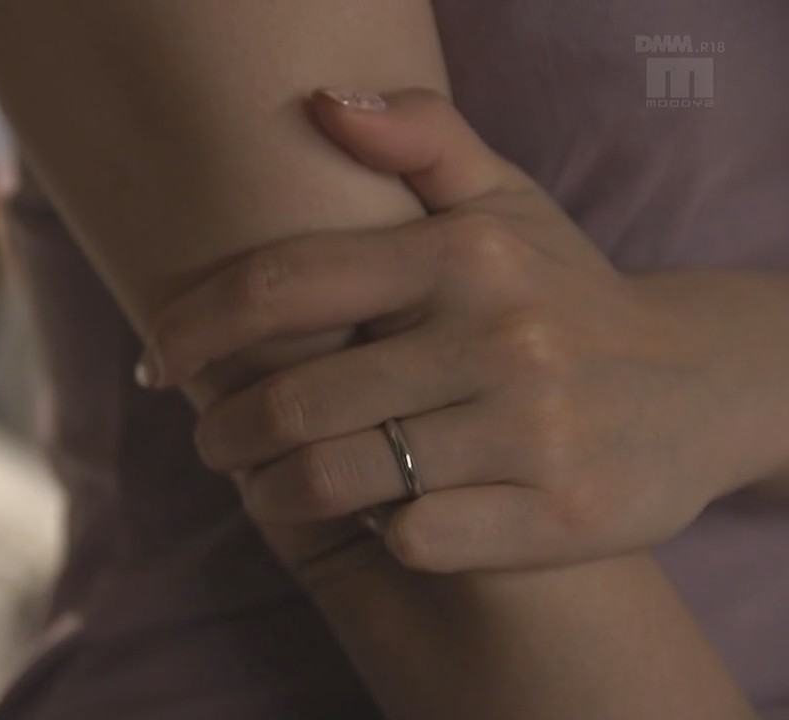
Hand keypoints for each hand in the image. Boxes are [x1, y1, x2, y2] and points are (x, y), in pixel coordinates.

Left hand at [137, 88, 762, 572]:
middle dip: (223, 429)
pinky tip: (367, 515)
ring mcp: (532, 433)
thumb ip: (421, 138)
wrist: (700, 385)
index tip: (157, 363)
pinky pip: (411, 539)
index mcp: (465, 254)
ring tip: (262, 482)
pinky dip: (370, 532)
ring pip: (337, 478)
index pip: (282, 285)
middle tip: (212, 439)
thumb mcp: (506, 200)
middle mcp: (500, 337)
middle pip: (294, 399)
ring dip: (273, 489)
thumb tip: (320, 103)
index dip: (192, 328)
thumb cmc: (567, 292)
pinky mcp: (556, 517)